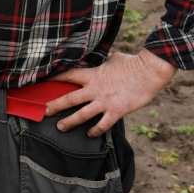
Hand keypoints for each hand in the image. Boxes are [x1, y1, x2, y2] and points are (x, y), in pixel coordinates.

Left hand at [45, 50, 176, 136]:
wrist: (150, 72)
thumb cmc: (132, 63)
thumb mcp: (112, 59)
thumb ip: (102, 62)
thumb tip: (101, 58)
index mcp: (92, 75)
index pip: (68, 76)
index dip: (55, 79)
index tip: (43, 82)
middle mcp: (95, 89)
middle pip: (69, 98)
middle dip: (55, 105)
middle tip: (44, 111)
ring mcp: (105, 101)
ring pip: (82, 114)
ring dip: (70, 121)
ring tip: (60, 127)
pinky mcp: (117, 111)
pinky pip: (103, 124)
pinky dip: (95, 130)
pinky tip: (90, 134)